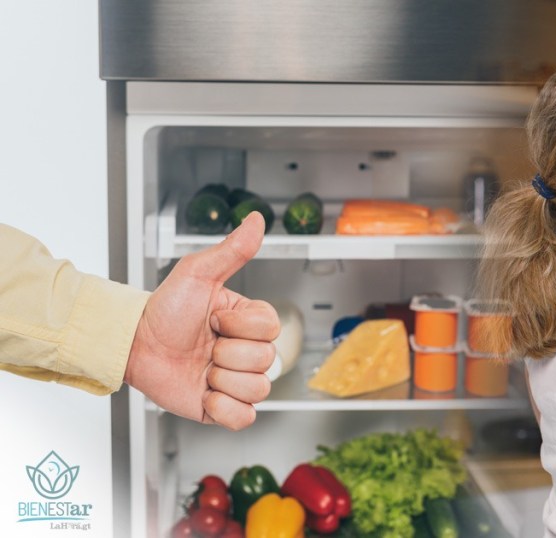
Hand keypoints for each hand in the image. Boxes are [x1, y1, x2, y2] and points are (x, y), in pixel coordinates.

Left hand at [125, 212, 279, 429]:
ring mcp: (236, 382)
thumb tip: (256, 220)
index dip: (239, 327)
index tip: (213, 319)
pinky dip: (224, 409)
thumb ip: (232, 250)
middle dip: (227, 354)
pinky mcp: (223, 409)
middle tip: (204, 345)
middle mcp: (247, 352)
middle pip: (265, 362)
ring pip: (257, 390)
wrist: (133, 346)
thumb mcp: (197, 274)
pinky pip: (244, 418)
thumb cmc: (164, 310)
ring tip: (202, 369)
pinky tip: (205, 394)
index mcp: (249, 322)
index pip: (271, 330)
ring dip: (223, 381)